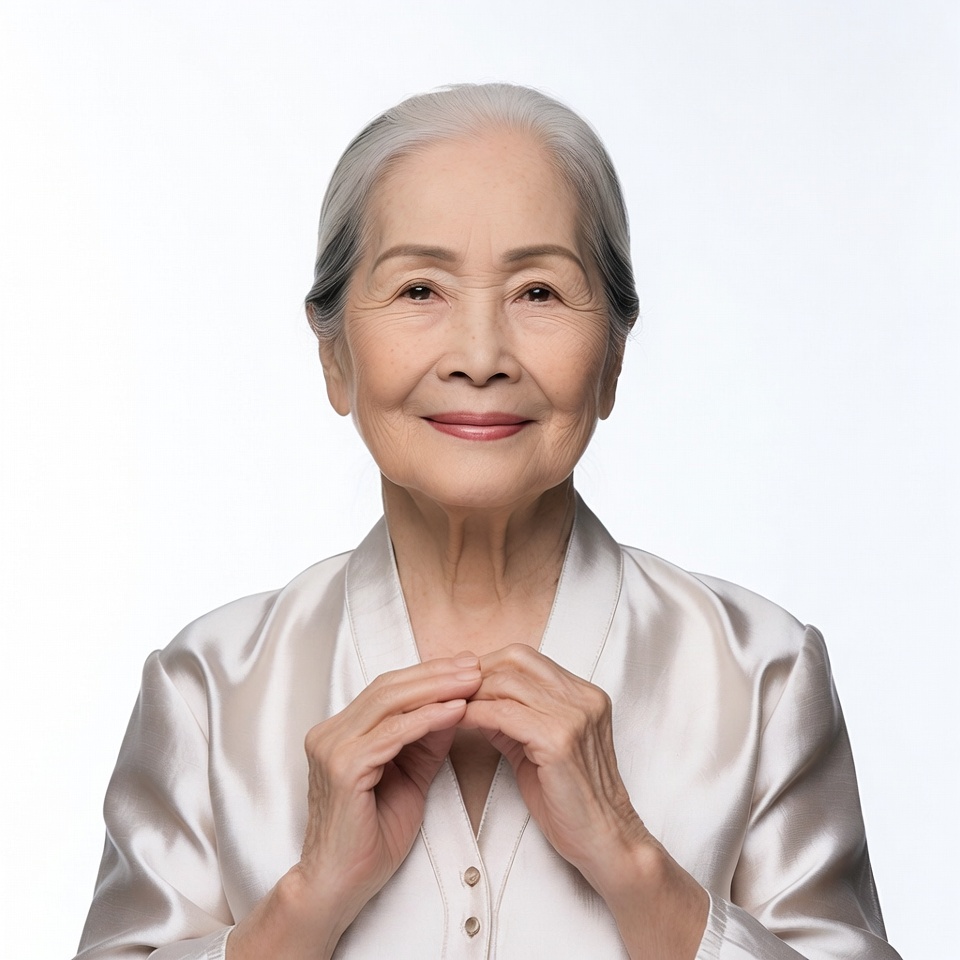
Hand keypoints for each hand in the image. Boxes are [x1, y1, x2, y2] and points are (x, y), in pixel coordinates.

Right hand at [228, 654, 481, 959]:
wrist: (340, 886)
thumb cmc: (372, 836)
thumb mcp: (410, 776)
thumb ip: (427, 739)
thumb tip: (457, 703)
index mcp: (340, 731)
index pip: (387, 688)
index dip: (428, 673)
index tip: (467, 666)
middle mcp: (329, 733)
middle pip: (388, 687)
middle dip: (436, 673)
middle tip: (475, 664)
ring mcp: (331, 748)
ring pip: (389, 703)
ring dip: (436, 688)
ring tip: (472, 681)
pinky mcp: (342, 768)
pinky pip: (391, 734)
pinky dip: (426, 719)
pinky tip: (455, 710)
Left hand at [460, 644, 706, 959]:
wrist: (605, 842)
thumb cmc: (571, 801)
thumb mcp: (542, 747)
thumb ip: (515, 718)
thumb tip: (476, 700)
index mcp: (584, 694)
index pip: (526, 657)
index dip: (487, 664)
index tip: (458, 682)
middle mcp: (583, 697)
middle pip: (515, 660)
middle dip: (476, 673)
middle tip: (446, 691)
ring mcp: (574, 716)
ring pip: (507, 683)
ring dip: (472, 693)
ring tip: (447, 707)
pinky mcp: (560, 740)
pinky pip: (504, 714)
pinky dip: (476, 714)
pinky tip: (459, 722)